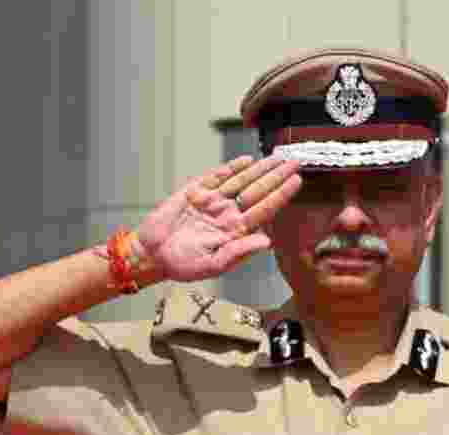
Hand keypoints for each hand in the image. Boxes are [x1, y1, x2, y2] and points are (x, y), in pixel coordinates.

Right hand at [136, 155, 301, 282]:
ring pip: (241, 181)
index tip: (297, 180)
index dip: (281, 194)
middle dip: (276, 175)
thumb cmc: (182, 265)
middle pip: (257, 190)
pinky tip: (246, 160)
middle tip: (295, 161)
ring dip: (259, 168)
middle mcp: (228, 214)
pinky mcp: (194, 192)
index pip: (265, 209)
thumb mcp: (214, 265)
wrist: (151, 254)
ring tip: (277, 157)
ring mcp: (212, 201)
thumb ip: (240, 252)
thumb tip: (266, 242)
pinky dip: (231, 168)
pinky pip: (216, 177)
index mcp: (236, 231)